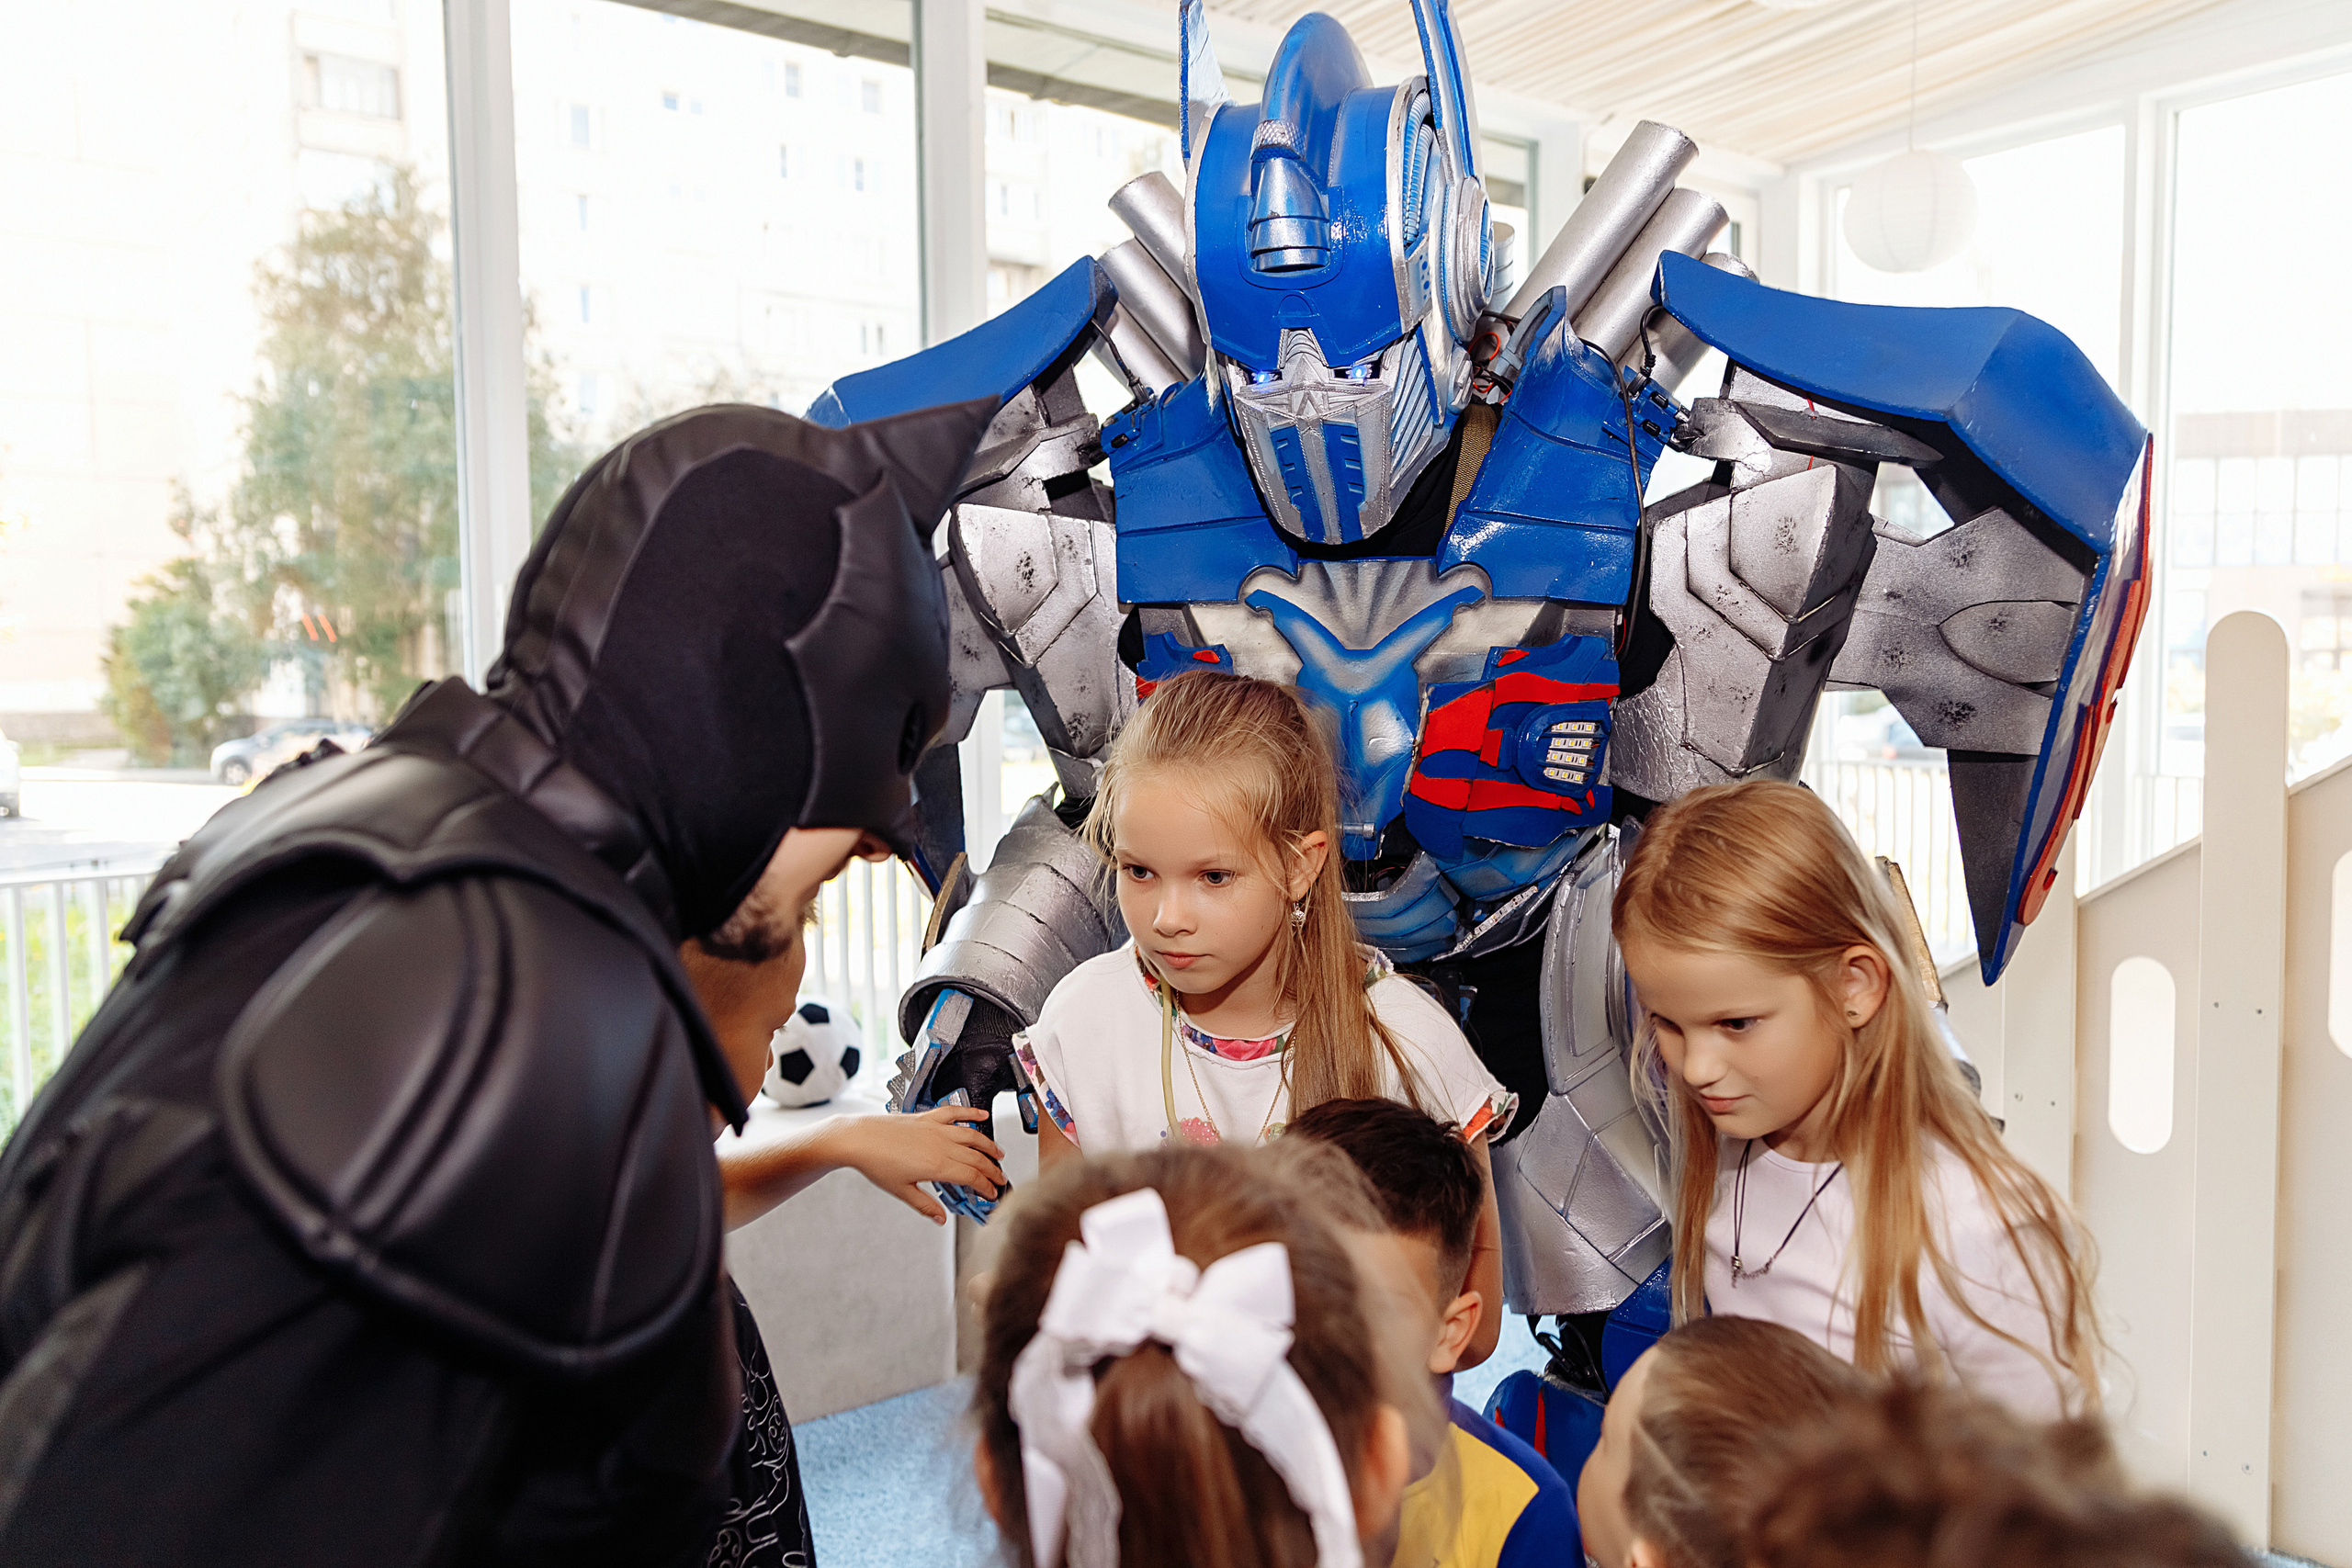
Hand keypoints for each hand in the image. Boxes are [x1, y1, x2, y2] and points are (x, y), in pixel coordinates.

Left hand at [823, 1107, 1006, 1225]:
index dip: (986, 1186)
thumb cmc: (876, 1163)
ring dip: (989, 1145)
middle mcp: (941, 1145)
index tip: (992, 1194)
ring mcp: (936, 1129)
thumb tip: (940, 1218)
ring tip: (998, 1154)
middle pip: (977, 1158)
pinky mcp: (928, 1117)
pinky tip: (981, 1115)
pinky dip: (971, 1113)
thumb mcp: (902, 1191)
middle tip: (1000, 1179)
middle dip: (992, 1170)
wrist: (859, 1139)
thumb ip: (925, 1205)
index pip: (972, 1177)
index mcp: (937, 1166)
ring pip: (972, 1136)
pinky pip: (955, 1113)